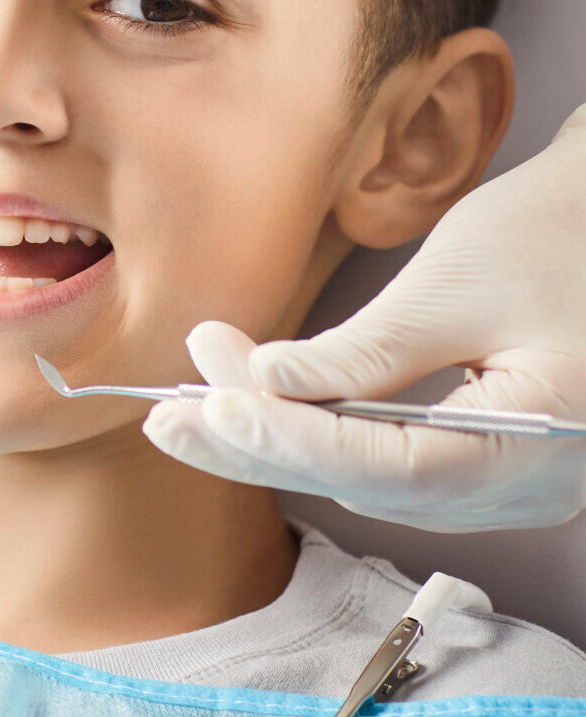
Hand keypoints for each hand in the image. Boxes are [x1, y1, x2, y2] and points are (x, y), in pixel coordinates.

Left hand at [144, 105, 585, 530]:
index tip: (214, 409)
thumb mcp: (461, 281)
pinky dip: (326, 436)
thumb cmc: (563, 231)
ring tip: (200, 392)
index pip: (391, 466)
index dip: (291, 440)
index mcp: (539, 442)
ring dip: (283, 441)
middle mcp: (533, 484)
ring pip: (373, 482)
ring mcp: (516, 482)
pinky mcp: (492, 463)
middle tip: (170, 410)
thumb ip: (367, 350)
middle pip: (370, 486)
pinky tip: (263, 404)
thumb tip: (270, 385)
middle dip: (264, 445)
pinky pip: (394, 466)